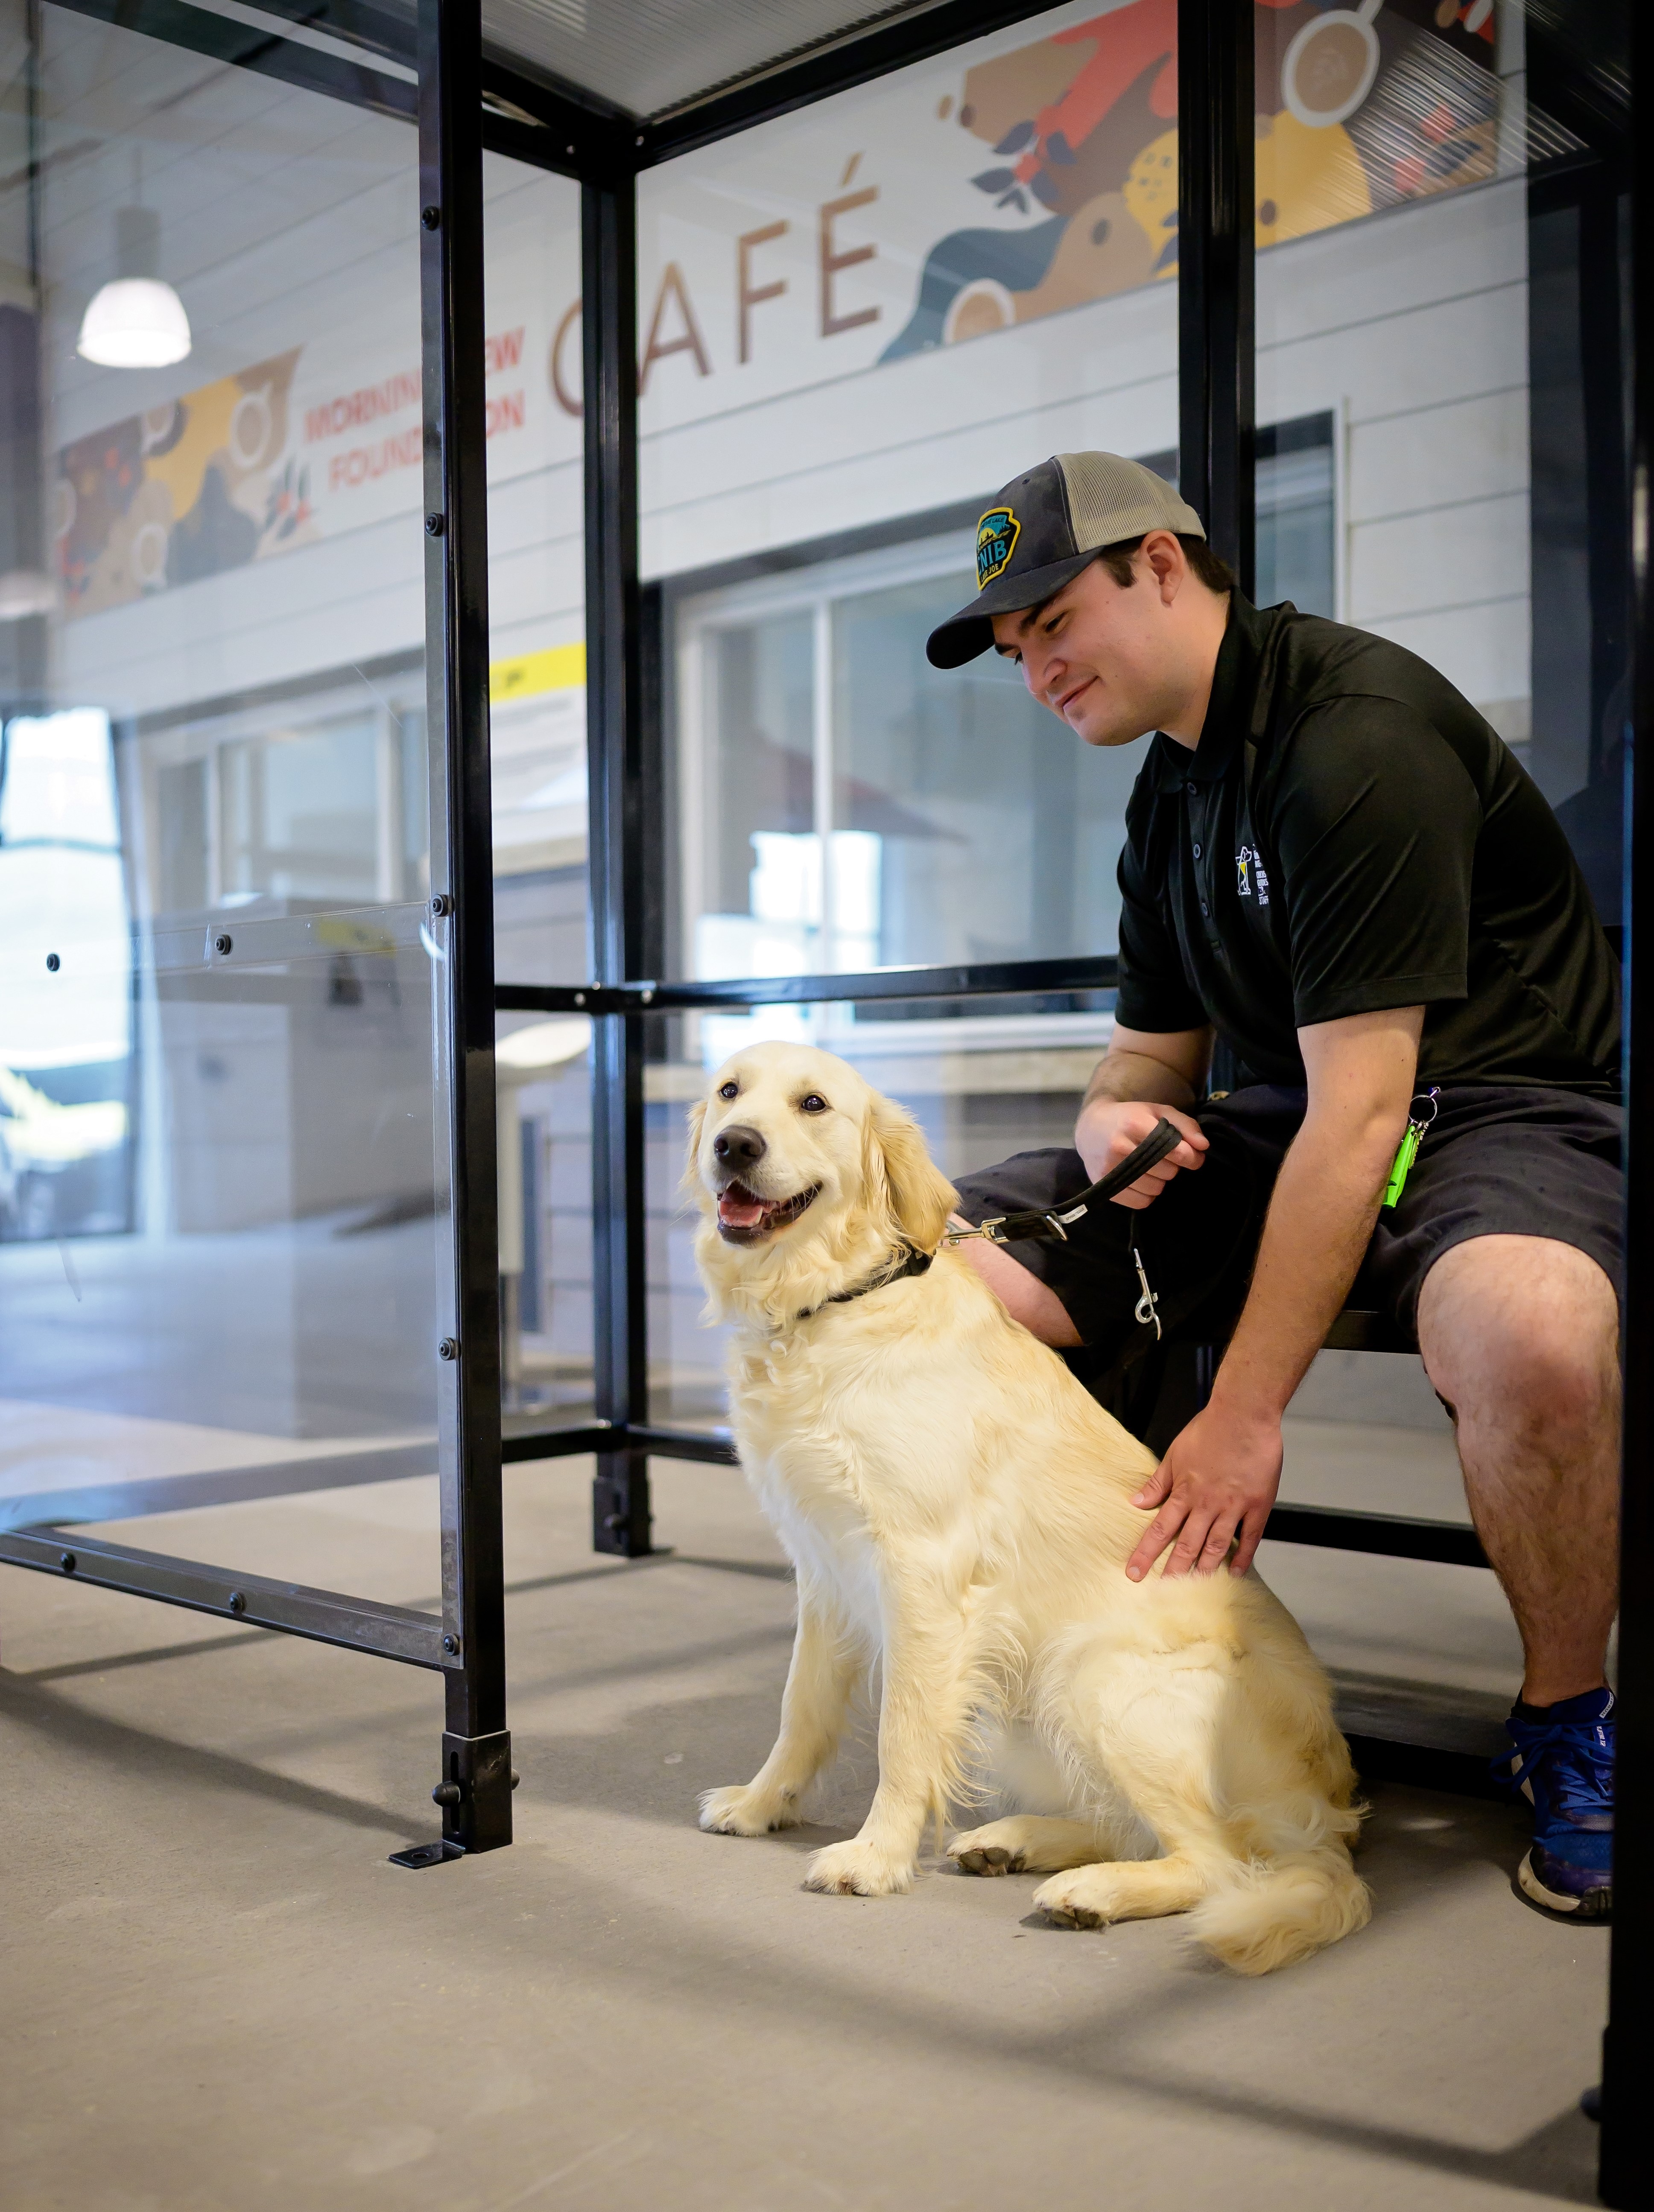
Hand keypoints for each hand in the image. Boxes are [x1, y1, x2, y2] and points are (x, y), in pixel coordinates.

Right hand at [1074, 1097, 1207, 1209]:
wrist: (1091, 1128)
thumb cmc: (1131, 1118)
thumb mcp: (1159, 1112)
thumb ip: (1186, 1125)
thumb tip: (1203, 1147)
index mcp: (1134, 1123)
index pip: (1176, 1150)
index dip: (1190, 1156)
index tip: (1191, 1156)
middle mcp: (1119, 1146)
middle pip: (1168, 1171)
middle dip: (1171, 1165)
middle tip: (1161, 1157)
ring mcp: (1110, 1169)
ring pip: (1156, 1188)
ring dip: (1159, 1180)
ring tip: (1149, 1167)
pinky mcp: (1105, 1187)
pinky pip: (1142, 1202)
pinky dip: (1147, 1194)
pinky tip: (1140, 1179)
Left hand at [1125, 1402, 1281, 1579]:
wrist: (1244, 1414)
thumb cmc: (1210, 1429)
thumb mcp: (1175, 1452)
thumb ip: (1158, 1481)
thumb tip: (1136, 1502)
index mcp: (1184, 1490)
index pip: (1159, 1528)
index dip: (1146, 1553)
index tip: (1134, 1573)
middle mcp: (1207, 1503)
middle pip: (1186, 1544)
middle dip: (1173, 1570)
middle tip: (1162, 1593)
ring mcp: (1234, 1506)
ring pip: (1216, 1545)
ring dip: (1204, 1569)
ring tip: (1194, 1589)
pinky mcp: (1258, 1505)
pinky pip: (1250, 1537)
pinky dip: (1243, 1557)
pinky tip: (1236, 1572)